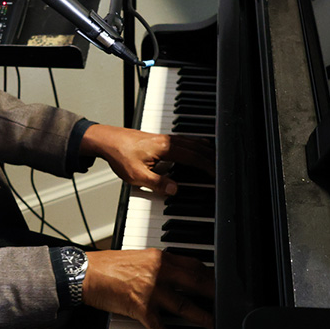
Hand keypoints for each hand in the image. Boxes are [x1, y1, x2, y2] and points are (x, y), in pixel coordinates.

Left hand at [80, 124, 213, 195]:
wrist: (106, 140)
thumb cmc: (119, 155)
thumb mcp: (136, 175)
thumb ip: (157, 183)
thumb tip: (175, 190)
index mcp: (164, 148)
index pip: (193, 157)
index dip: (207, 166)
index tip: (217, 175)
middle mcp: (167, 140)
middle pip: (197, 148)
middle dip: (211, 158)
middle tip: (223, 169)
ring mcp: (164, 138)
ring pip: (192, 142)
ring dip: (205, 150)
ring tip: (217, 159)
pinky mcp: (160, 139)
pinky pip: (184, 141)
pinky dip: (196, 145)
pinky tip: (198, 147)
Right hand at [82, 248, 213, 328]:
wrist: (86, 274)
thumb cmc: (109, 266)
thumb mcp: (139, 258)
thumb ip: (160, 264)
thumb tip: (179, 273)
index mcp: (160, 257)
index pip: (194, 265)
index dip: (210, 275)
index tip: (219, 284)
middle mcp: (159, 271)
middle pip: (196, 283)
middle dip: (215, 294)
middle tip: (228, 304)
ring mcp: (151, 290)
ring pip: (184, 305)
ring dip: (202, 318)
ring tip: (214, 326)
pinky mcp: (140, 308)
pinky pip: (160, 327)